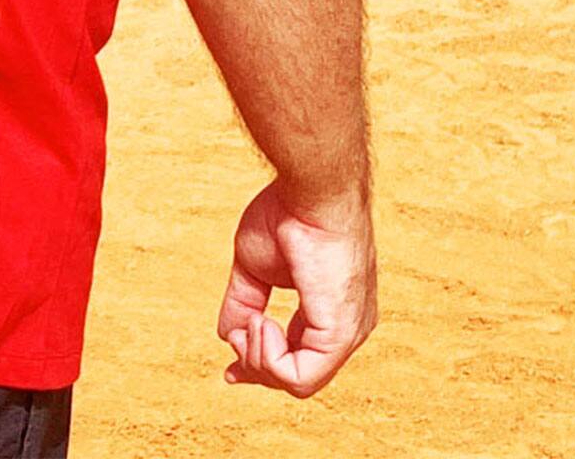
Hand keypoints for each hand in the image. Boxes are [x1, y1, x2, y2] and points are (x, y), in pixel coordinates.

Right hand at [217, 180, 376, 397]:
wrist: (309, 192)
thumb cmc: (287, 214)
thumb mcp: (255, 266)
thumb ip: (243, 302)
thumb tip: (227, 335)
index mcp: (330, 313)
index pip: (298, 359)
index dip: (260, 365)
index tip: (229, 367)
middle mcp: (346, 330)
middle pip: (296, 377)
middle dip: (255, 365)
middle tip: (236, 333)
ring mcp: (347, 334)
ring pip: (296, 383)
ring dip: (258, 358)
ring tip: (253, 319)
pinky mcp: (339, 334)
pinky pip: (298, 377)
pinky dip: (267, 357)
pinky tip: (262, 321)